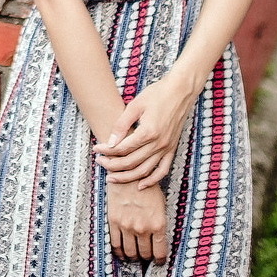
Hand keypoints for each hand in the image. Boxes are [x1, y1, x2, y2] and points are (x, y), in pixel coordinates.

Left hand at [94, 61, 205, 186]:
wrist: (181, 91)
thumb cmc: (157, 94)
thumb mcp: (135, 105)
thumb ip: (122, 125)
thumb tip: (110, 142)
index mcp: (148, 132)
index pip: (122, 148)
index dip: (107, 150)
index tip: (96, 148)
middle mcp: (158, 143)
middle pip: (131, 162)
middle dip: (113, 165)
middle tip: (100, 162)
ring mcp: (166, 148)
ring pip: (144, 170)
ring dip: (127, 177)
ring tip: (112, 177)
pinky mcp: (172, 149)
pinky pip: (162, 170)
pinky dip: (152, 180)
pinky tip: (140, 185)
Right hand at [104, 176, 166, 260]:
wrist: (128, 172)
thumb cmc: (146, 185)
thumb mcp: (160, 204)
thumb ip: (159, 223)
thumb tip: (158, 238)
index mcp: (158, 224)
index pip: (160, 252)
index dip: (160, 260)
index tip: (158, 261)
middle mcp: (143, 228)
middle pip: (145, 254)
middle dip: (146, 258)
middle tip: (145, 257)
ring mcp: (127, 226)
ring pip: (130, 252)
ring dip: (133, 257)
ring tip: (134, 256)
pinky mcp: (115, 222)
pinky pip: (115, 244)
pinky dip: (119, 252)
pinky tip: (121, 253)